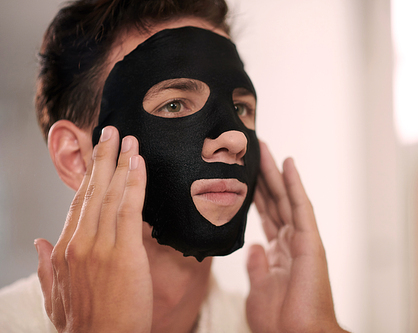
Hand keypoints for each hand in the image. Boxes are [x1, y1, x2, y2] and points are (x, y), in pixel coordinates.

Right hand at [35, 127, 152, 332]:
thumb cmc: (84, 325)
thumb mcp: (54, 297)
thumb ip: (44, 268)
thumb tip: (39, 242)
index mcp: (63, 251)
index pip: (77, 204)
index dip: (88, 177)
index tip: (96, 157)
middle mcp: (79, 243)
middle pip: (92, 191)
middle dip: (103, 158)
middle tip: (112, 131)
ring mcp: (100, 246)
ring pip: (110, 194)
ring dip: (120, 162)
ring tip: (128, 139)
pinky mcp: (124, 253)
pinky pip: (129, 209)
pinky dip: (134, 183)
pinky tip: (139, 163)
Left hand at [246, 142, 347, 332]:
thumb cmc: (280, 320)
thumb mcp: (258, 288)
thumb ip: (257, 265)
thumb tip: (254, 247)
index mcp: (279, 252)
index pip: (265, 215)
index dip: (255, 194)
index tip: (243, 175)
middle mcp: (291, 241)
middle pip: (275, 201)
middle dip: (263, 176)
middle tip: (253, 151)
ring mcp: (302, 239)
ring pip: (286, 198)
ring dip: (275, 172)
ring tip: (265, 149)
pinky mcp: (310, 241)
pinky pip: (301, 207)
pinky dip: (295, 184)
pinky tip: (288, 164)